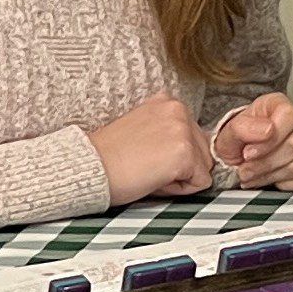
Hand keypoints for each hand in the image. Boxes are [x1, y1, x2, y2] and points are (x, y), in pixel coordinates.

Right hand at [85, 93, 214, 204]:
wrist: (89, 167)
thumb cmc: (109, 157)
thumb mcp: (145, 131)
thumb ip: (170, 134)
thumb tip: (194, 154)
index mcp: (168, 102)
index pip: (194, 139)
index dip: (173, 157)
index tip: (148, 156)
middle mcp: (178, 109)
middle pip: (203, 153)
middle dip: (182, 167)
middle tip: (147, 165)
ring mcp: (183, 130)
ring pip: (203, 169)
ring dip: (180, 178)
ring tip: (149, 170)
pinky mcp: (184, 153)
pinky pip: (199, 184)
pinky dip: (178, 189)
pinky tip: (153, 178)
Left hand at [210, 89, 292, 192]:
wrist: (239, 156)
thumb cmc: (239, 141)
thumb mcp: (228, 132)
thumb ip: (243, 127)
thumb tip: (268, 130)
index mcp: (281, 106)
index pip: (289, 116)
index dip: (268, 139)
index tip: (248, 152)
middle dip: (264, 163)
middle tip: (244, 168)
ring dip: (269, 175)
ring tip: (251, 175)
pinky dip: (284, 185)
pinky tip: (270, 178)